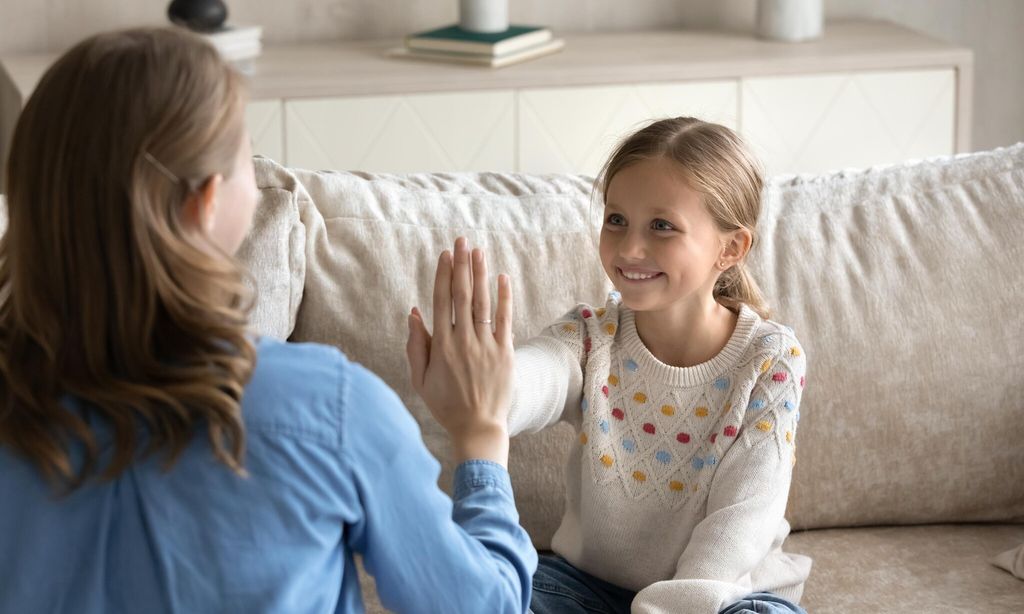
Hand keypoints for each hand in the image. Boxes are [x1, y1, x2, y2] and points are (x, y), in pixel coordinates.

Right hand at [406, 237, 513, 465]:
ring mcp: (486, 346)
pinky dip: (504, 298)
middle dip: (461, 265)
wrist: (477, 428)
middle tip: (462, 241)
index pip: (441, 301)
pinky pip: (505, 320)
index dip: (443, 275)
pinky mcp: (505, 353)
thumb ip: (416, 345)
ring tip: (479, 251)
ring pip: (483, 302)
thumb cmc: (446, 405)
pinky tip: (502, 278)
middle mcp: (463, 341)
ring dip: (481, 274)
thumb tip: (413, 312)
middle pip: (462, 295)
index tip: (445, 254)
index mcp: (441, 346)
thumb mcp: (420, 378)